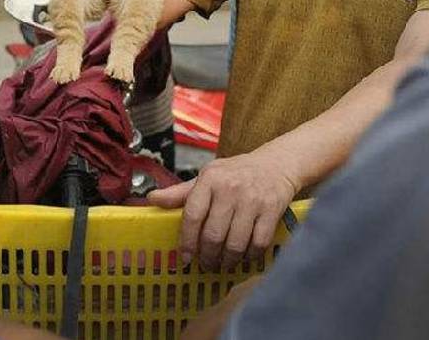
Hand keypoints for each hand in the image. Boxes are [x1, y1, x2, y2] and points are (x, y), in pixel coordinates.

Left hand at [146, 151, 298, 271]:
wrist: (277, 164)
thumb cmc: (237, 173)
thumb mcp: (208, 176)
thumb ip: (180, 192)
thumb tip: (152, 199)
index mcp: (210, 179)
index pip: (192, 215)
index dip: (187, 240)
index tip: (185, 257)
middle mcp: (230, 188)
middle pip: (213, 234)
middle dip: (208, 256)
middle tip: (206, 264)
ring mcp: (252, 200)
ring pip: (235, 243)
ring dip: (227, 260)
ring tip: (224, 264)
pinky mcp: (272, 210)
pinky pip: (258, 243)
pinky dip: (250, 256)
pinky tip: (244, 257)